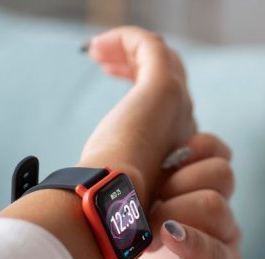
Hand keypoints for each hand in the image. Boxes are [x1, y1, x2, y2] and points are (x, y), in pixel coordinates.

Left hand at [0, 26, 196, 258]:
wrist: (111, 209)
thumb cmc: (108, 212)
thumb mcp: (111, 196)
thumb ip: (110, 182)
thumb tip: (80, 184)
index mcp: (175, 154)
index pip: (174, 113)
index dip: (144, 91)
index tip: (110, 83)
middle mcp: (184, 131)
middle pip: (174, 83)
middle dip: (138, 66)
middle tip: (105, 63)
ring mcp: (179, 111)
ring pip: (167, 62)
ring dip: (132, 51)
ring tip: (99, 52)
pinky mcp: (165, 93)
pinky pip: (152, 48)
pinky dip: (126, 40)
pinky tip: (95, 48)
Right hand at [118, 132, 243, 258]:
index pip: (216, 254)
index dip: (189, 242)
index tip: (160, 236)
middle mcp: (227, 236)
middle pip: (214, 207)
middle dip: (173, 210)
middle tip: (144, 222)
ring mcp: (219, 204)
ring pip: (220, 174)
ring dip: (179, 180)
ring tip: (152, 196)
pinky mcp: (206, 179)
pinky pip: (214, 150)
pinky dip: (191, 150)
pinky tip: (164, 165)